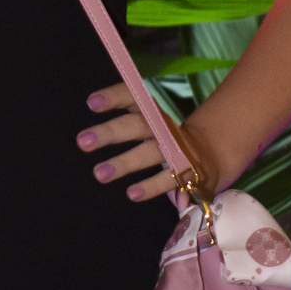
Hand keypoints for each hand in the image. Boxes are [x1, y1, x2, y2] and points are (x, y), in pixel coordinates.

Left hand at [76, 83, 216, 204]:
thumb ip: (125, 113)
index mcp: (152, 110)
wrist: (207, 154)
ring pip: (149, 153)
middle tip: (82, 141)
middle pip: (136, 125)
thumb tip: (92, 102)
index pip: (133, 96)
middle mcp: (163, 126)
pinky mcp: (188, 171)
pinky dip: (151, 186)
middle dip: (110, 132)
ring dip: (124, 163)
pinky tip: (132, 193)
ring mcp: (177, 148)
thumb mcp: (149, 120)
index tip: (91, 103)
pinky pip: (169, 179)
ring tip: (99, 174)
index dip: (114, 97)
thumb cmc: (164, 134)